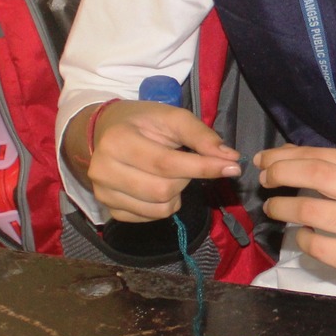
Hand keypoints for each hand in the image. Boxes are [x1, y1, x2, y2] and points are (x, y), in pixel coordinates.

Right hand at [77, 102, 240, 221]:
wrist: (105, 131)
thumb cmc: (142, 122)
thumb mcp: (172, 117)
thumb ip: (201, 136)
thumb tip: (230, 158)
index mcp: (117, 141)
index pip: (166, 163)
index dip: (202, 168)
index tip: (232, 167)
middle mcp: (103, 170)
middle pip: (163, 190)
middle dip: (186, 178)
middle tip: (186, 162)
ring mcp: (103, 193)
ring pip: (159, 208)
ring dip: (177, 193)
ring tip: (170, 173)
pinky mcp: (109, 209)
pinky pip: (150, 218)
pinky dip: (164, 205)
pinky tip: (157, 185)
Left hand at [256, 146, 335, 287]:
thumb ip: (321, 164)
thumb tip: (277, 155)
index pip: (319, 156)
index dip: (284, 158)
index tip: (263, 162)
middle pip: (316, 175)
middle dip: (281, 174)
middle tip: (265, 181)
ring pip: (310, 211)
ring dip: (281, 208)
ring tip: (273, 208)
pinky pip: (317, 246)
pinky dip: (300, 238)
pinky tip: (302, 234)